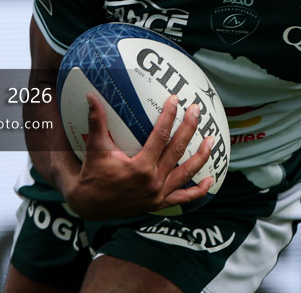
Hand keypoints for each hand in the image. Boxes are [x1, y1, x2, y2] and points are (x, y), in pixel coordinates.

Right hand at [58, 94, 213, 219]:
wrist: (89, 205)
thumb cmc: (92, 174)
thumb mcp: (95, 147)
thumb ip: (96, 121)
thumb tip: (91, 96)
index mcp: (140, 167)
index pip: (160, 136)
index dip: (169, 116)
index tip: (175, 99)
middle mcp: (153, 181)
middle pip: (178, 150)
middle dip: (189, 128)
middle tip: (196, 110)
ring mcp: (158, 194)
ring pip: (186, 173)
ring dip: (201, 156)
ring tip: (211, 139)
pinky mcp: (159, 203)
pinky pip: (182, 198)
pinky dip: (197, 191)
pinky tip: (210, 180)